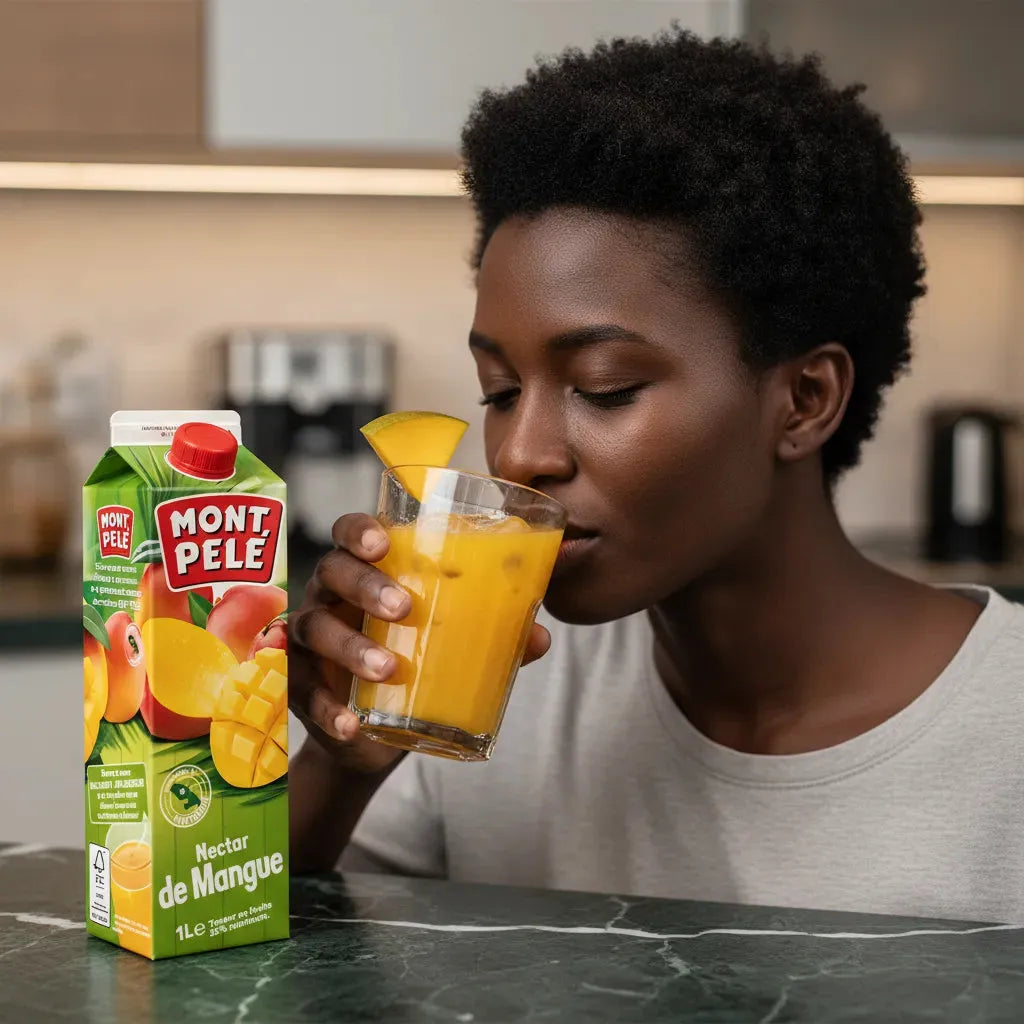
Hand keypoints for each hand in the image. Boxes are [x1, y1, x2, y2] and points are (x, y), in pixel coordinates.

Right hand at [289, 513, 552, 773]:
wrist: (376, 736)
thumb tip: (542, 636)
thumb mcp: (453, 645)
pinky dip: (327, 709)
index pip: (350, 534)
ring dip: (350, 647)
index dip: (360, 531)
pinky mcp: (301, 686)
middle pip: (332, 571)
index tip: (383, 543)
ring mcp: (309, 640)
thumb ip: (492, 634)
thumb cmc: (415, 664)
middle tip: (403, 608)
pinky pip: (303, 691)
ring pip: (315, 628)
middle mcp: (330, 597)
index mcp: (366, 573)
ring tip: (388, 669)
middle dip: (365, 586)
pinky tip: (352, 725)